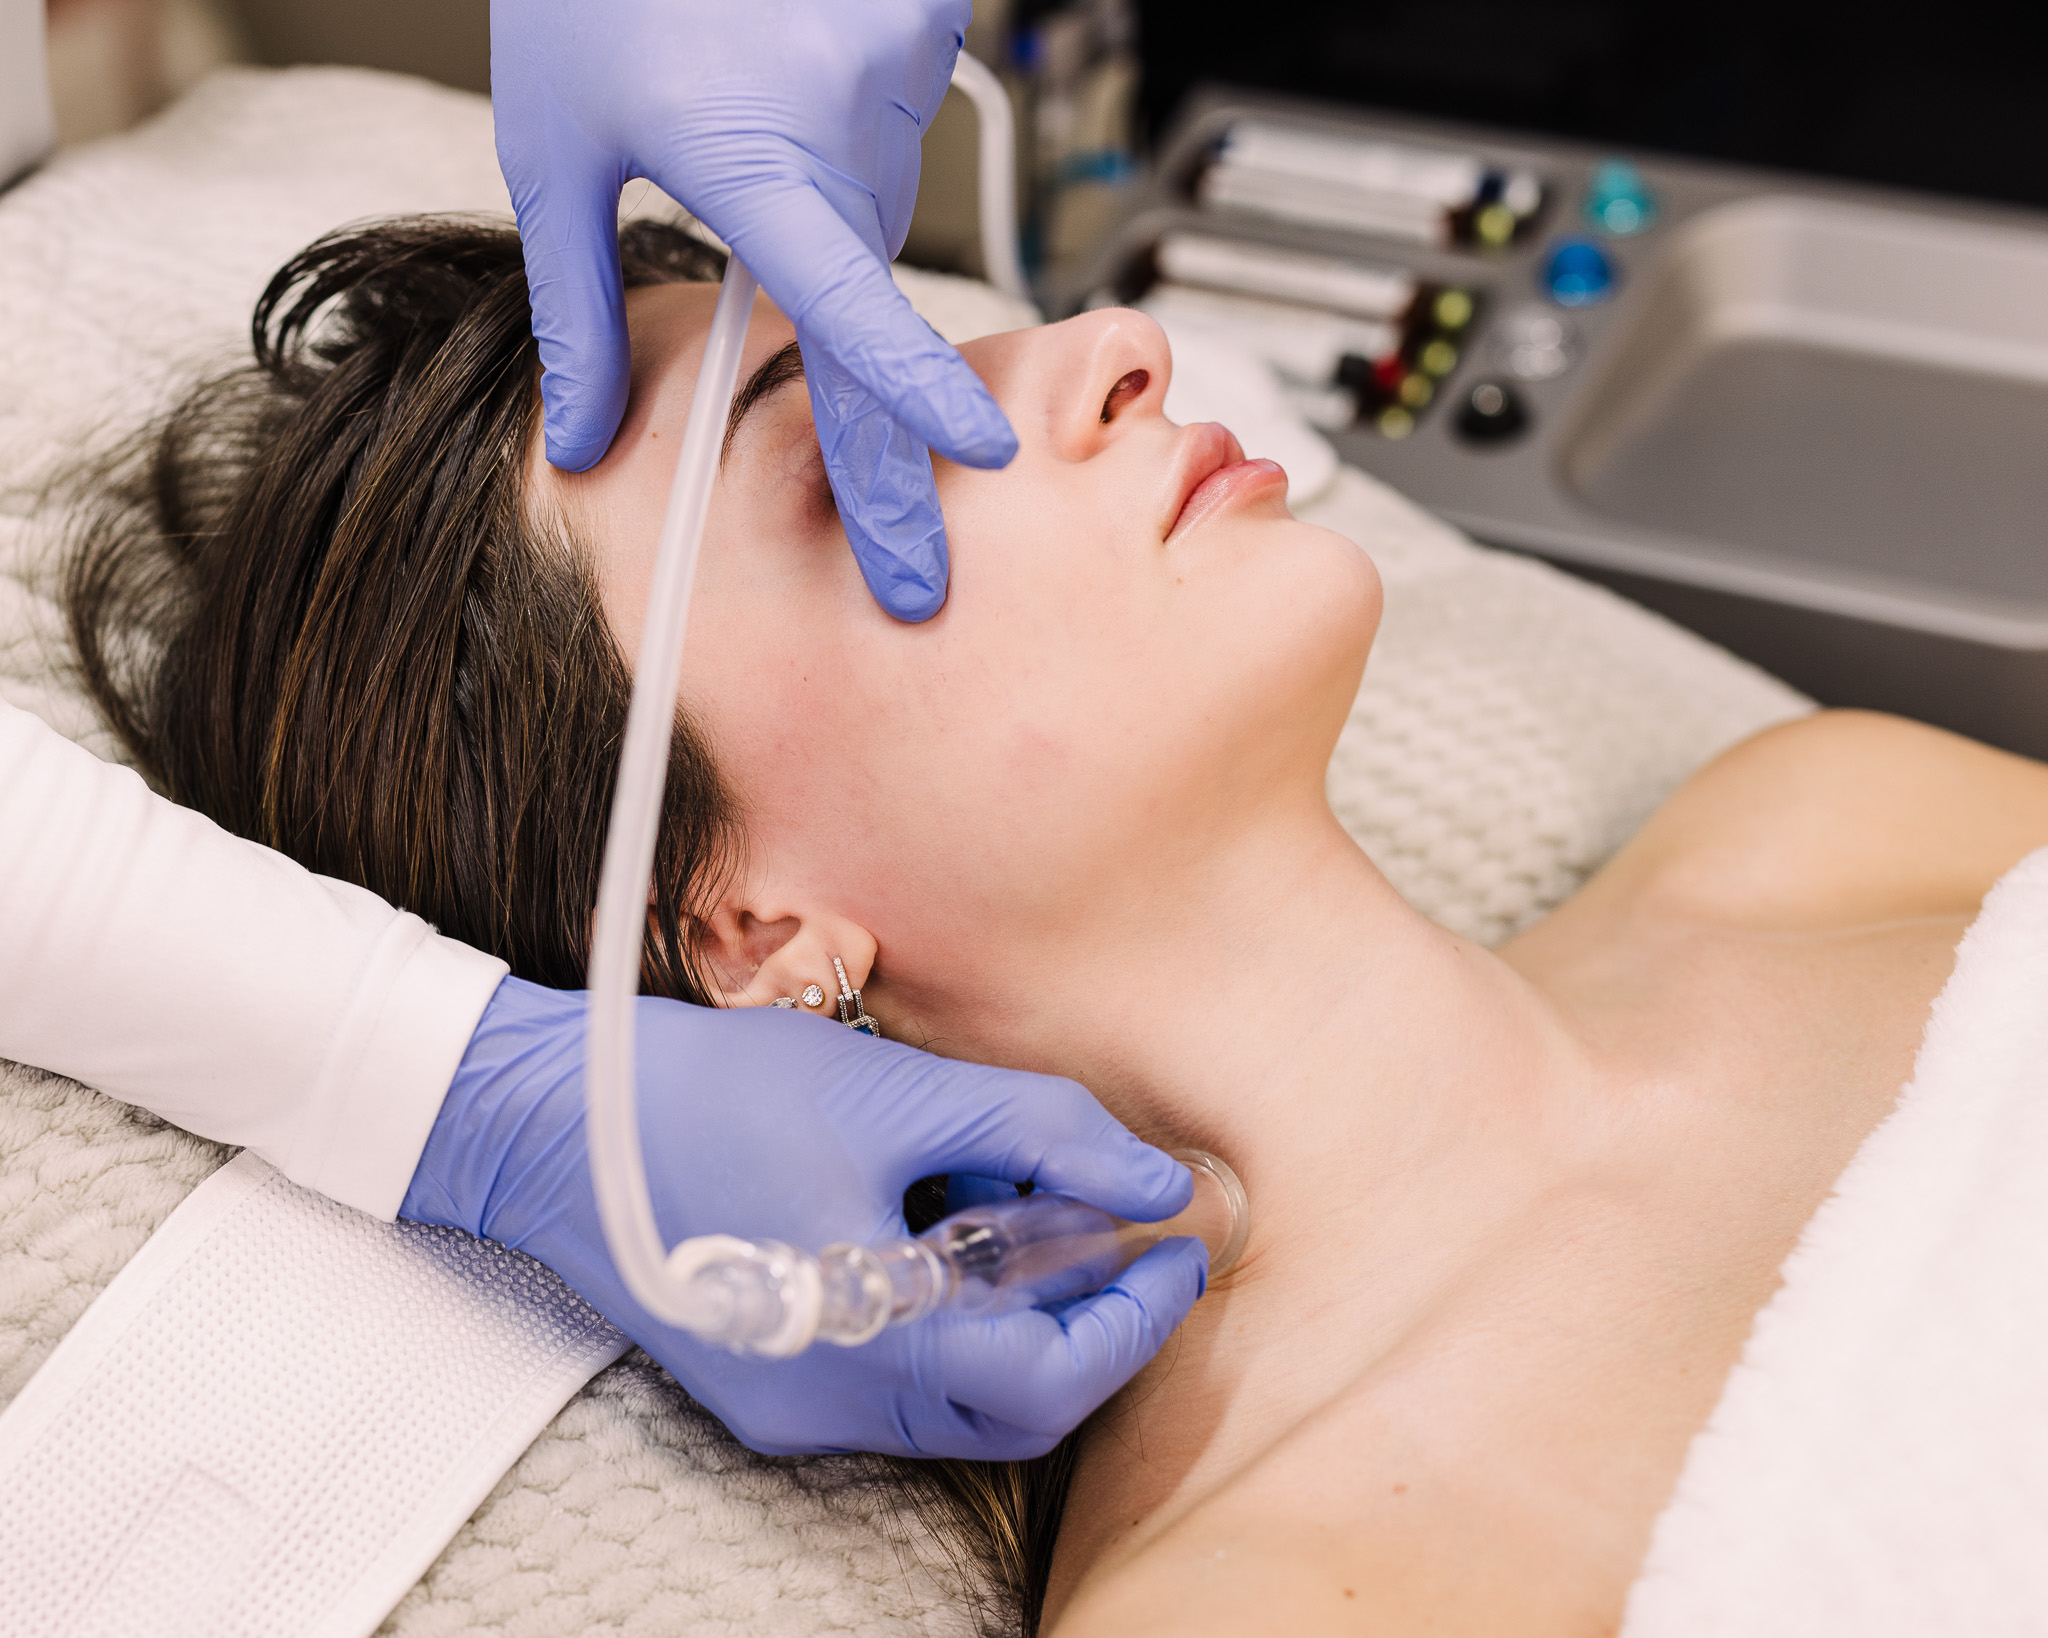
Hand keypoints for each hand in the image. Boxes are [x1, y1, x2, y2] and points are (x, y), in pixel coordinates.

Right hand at [402, 977, 1204, 1457]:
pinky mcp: (760, 1379)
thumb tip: (1156, 1178)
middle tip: (1128, 1238)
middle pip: (1011, 1406)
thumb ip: (1042, 1133)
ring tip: (1032, 1210)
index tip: (1177, 1246)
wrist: (544, 1121)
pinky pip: (889, 1374)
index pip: (1052, 1381)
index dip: (1134, 1319)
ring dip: (1016, 1317)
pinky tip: (943, 1223)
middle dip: (1088, 1327)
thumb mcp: (898, 1094)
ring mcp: (789, 1404)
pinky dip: (946, 1315)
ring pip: (953, 1394)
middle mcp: (833, 1406)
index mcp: (872, 1346)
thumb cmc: (712, 1098)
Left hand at [490, 0, 1017, 620]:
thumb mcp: (554, 147)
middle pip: (868, 275)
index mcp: (747, 148)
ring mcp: (900, 55)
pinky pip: (901, 123)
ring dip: (825, 195)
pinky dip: (849, 124)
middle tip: (858, 452)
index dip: (910, 387)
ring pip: (882, 199)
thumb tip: (583, 440)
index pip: (847, 299)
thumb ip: (576, 307)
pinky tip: (789, 60)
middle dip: (838, 320)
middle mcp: (843, 106)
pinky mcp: (930, 19)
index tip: (979, 451)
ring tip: (746, 94)